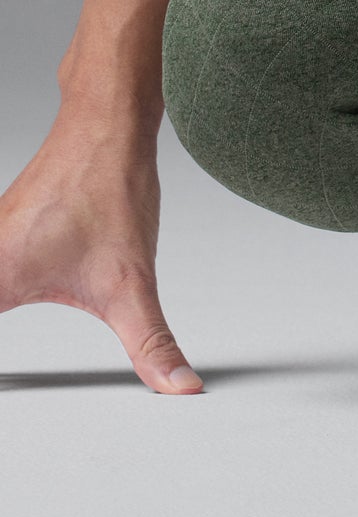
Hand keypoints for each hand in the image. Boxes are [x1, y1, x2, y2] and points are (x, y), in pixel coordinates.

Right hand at [0, 110, 202, 394]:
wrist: (106, 127)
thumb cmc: (108, 190)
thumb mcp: (131, 285)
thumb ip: (150, 344)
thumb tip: (180, 387)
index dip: (5, 377)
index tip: (11, 390)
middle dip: (9, 363)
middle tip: (20, 387)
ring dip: (4, 297)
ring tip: (28, 348)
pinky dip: (3, 289)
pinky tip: (12, 292)